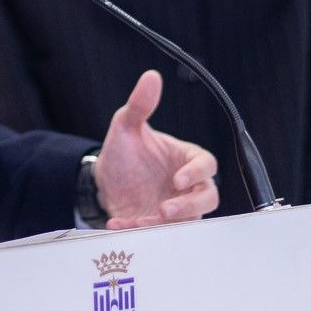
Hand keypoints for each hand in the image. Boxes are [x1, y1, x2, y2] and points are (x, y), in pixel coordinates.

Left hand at [94, 70, 218, 228]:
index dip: (196, 173)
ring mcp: (177, 208)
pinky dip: (139, 231)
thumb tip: (151, 77)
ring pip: (188, 221)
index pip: (206, 165)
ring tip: (140, 222)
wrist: (103, 181)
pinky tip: (118, 223)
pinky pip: (158, 234)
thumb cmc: (125, 153)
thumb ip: (140, 105)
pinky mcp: (159, 227)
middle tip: (165, 209)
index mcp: (186, 159)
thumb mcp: (126, 126)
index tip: (178, 179)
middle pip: (207, 199)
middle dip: (189, 206)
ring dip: (167, 225)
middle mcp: (187, 187)